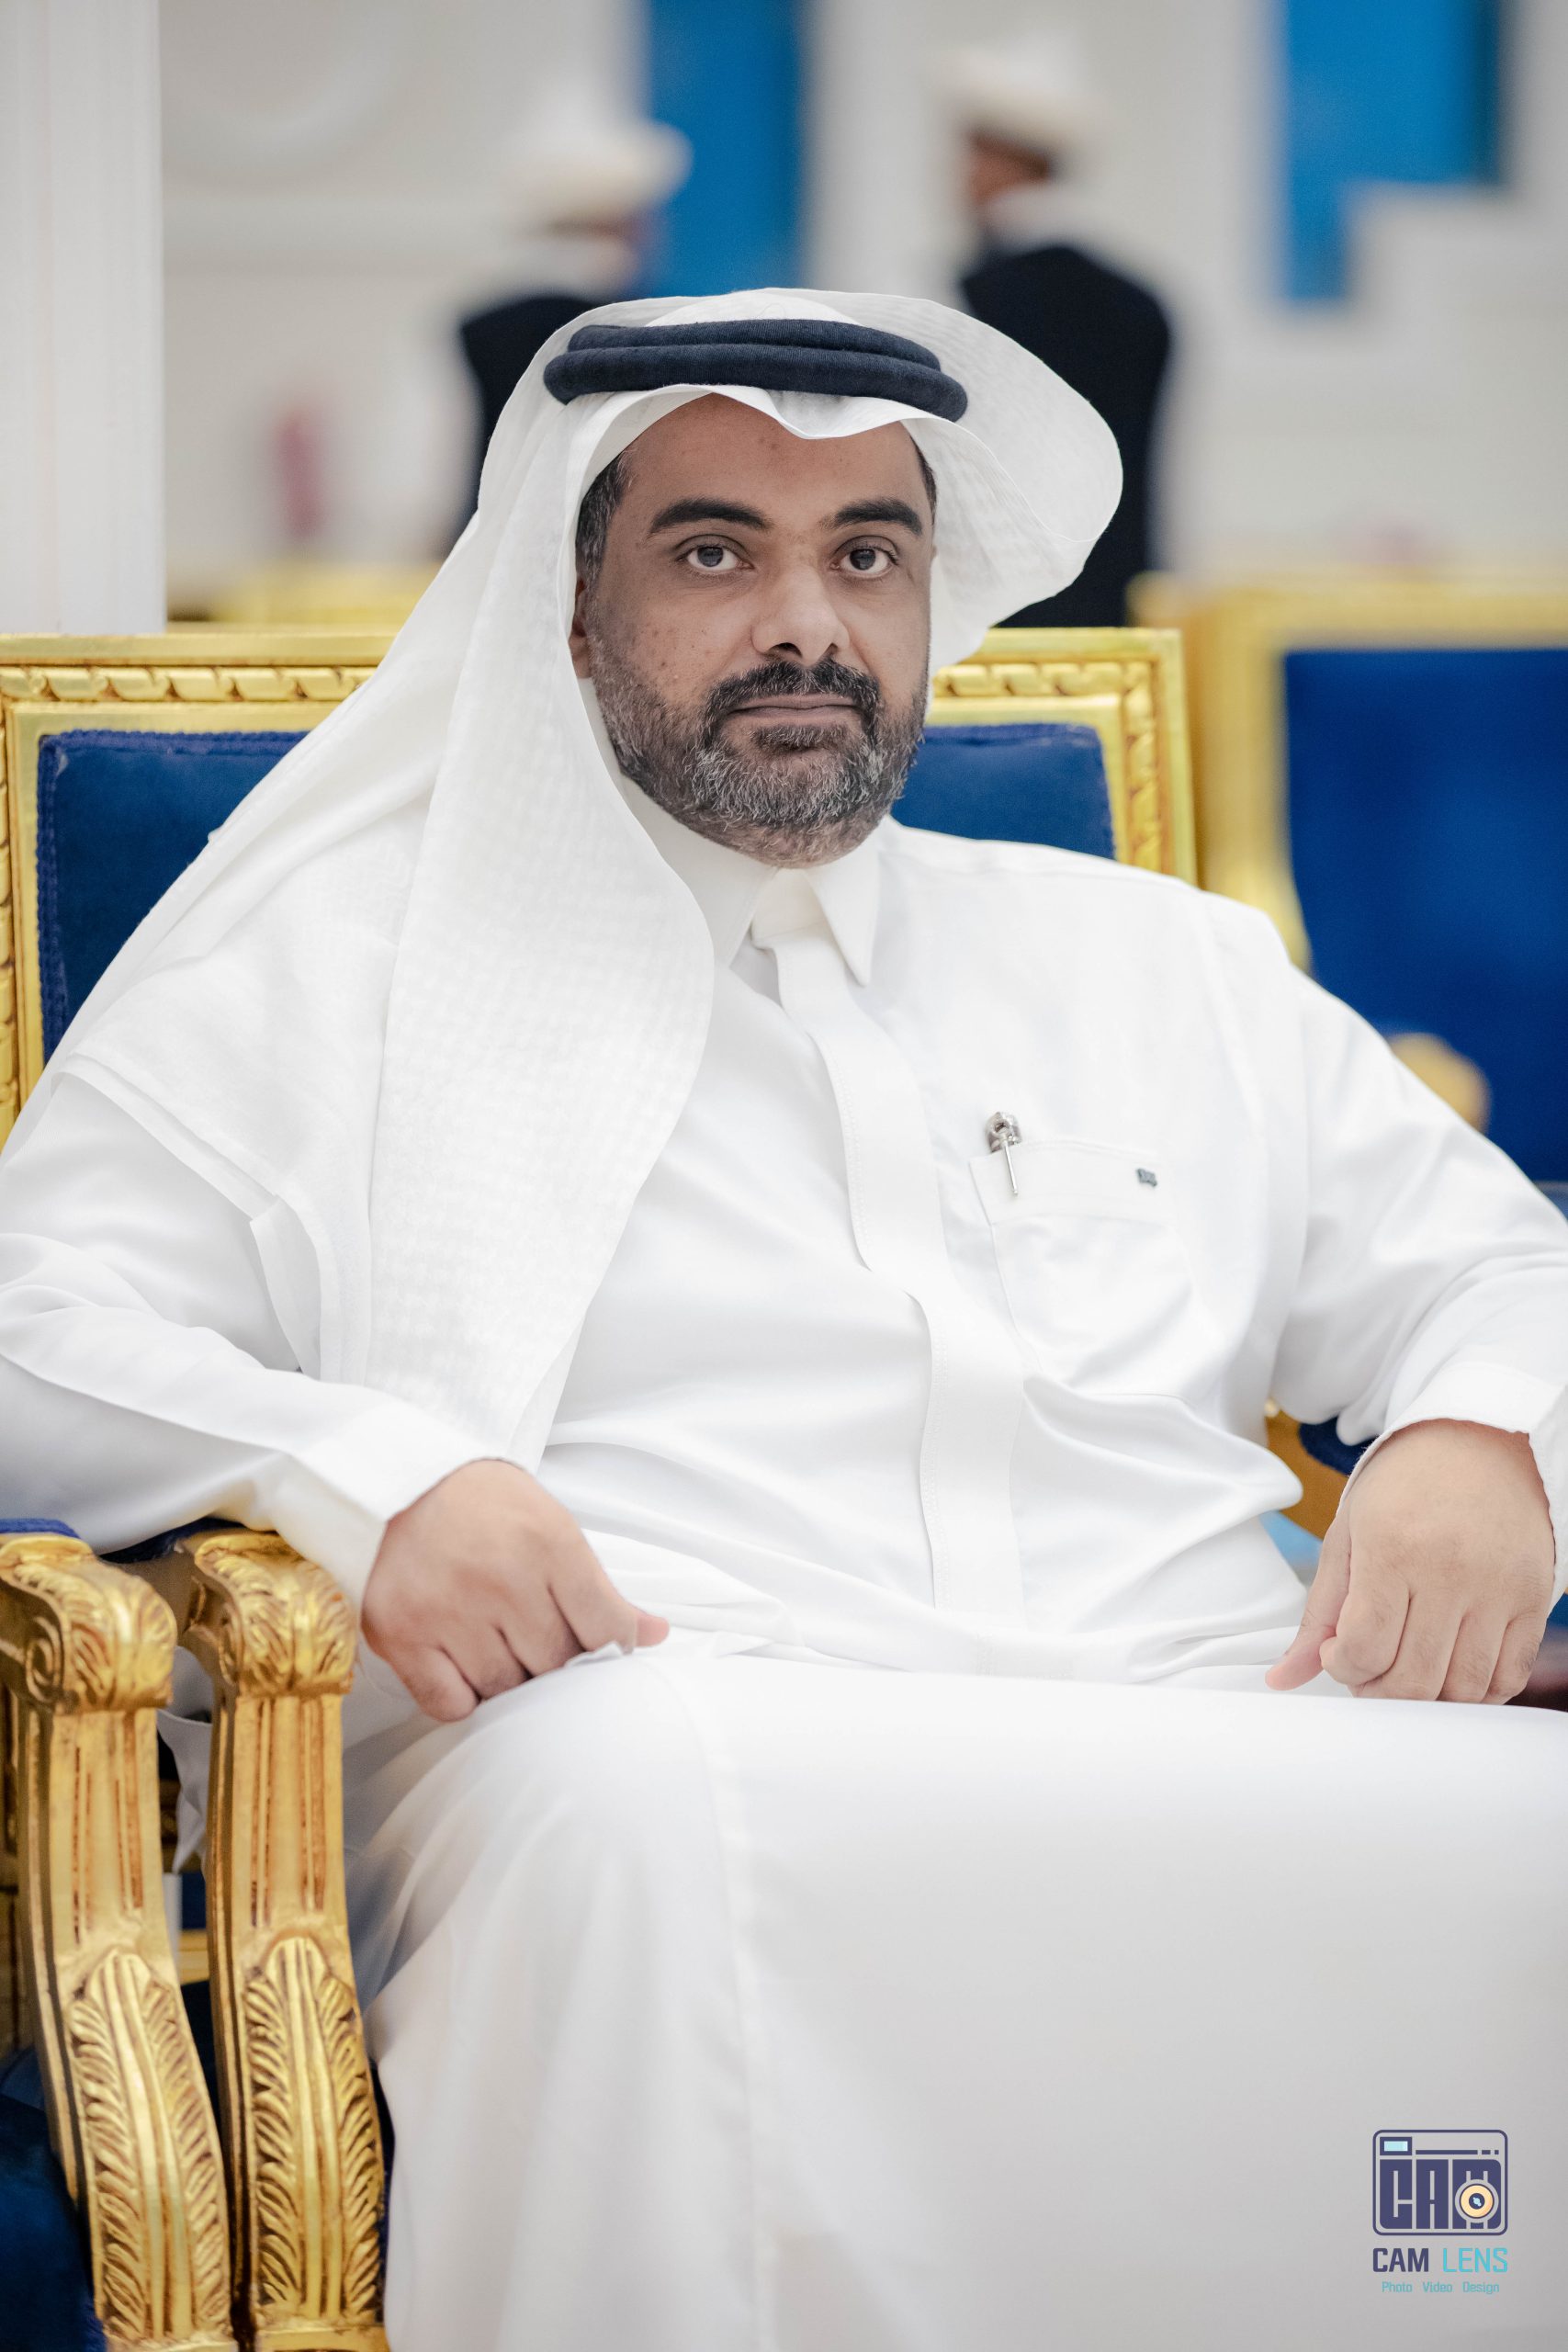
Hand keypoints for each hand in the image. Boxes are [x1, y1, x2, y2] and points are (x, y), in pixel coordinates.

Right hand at [361, 1460, 667, 1720]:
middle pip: (556, 1666)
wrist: (394, 1480)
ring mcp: (448, 1611)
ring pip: (504, 1689)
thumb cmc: (481, 1504)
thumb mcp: (551, 1526)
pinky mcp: (402, 1636)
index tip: (598, 1645)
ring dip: (510, 1681)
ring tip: (501, 1650)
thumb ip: (600, 1587)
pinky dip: (463, 1698)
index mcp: (548, 1545)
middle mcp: (501, 1581)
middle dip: (557, 1665)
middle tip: (543, 1647)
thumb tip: (653, 1634)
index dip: (610, 1648)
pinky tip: (464, 1668)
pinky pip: (449, 1704)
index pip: (606, 1630)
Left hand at [1266, 1419, 1553, 1701]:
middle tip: (1368, 1674)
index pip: (1363, 1647)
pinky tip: (1449, 1672)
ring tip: (1405, 1672)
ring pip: (1462, 1689)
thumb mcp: (1348, 1535)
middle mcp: (1449, 1569)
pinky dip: (1477, 1694)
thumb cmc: (1405, 1486)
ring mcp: (1497, 1587)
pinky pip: (1508, 1676)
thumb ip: (1319, 1612)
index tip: (1339, 1654)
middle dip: (1378, 1692)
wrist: (1479, 1442)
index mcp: (1392, 1548)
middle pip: (1412, 1679)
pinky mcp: (1532, 1598)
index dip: (1343, 1667)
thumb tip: (1283, 1677)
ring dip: (1426, 1699)